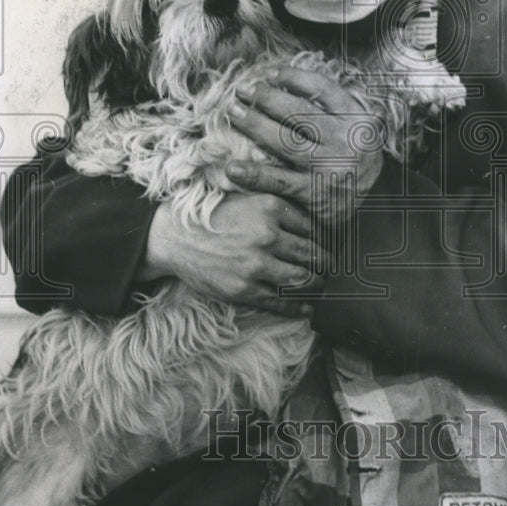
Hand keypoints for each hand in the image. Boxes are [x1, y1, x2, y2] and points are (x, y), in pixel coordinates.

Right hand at [138, 193, 321, 317]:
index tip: (331, 247)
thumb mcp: (247, 197)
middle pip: (313, 255)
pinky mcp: (243, 289)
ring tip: (321, 287)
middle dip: (327, 265)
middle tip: (332, 269)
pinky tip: (307, 308)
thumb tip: (313, 221)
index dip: (326, 240)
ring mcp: (255, 265)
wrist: (174, 237)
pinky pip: (280, 302)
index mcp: (270, 208)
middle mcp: (267, 235)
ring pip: (301, 280)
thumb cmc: (213, 216)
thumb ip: (278, 205)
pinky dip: (298, 308)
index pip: (313, 227)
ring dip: (316, 286)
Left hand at [226, 67, 383, 222]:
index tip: (270, 72)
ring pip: (286, 141)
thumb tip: (286, 79)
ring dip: (255, 124)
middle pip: (299, 113)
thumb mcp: (356, 129)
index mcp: (357, 120)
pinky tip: (233, 168)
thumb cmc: (354, 160)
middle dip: (267, 98)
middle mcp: (345, 142)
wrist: (378, 209)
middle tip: (242, 90)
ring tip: (233, 112)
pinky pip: (280, 181)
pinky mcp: (315, 194)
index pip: (323, 89)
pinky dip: (255, 174)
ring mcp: (330, 168)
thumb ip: (332, 107)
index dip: (294, 78)